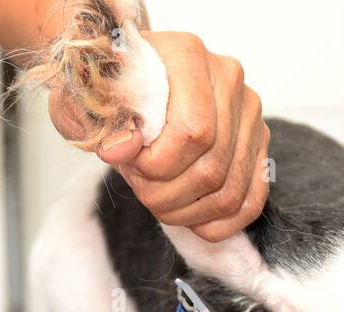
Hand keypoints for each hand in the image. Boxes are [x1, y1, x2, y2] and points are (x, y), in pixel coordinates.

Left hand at [48, 31, 270, 241]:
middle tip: (141, 190)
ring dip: (189, 213)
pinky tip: (193, 221)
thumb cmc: (110, 91)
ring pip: (230, 190)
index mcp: (188, 56)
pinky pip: (251, 200)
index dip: (159, 165)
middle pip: (212, 167)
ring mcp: (248, 114)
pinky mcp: (256, 144)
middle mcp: (228, 80)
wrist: (128, 81)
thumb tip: (123, 150)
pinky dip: (221, 223)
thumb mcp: (88, 101)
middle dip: (168, 195)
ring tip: (160, 203)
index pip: (194, 131)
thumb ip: (102, 124)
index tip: (131, 166)